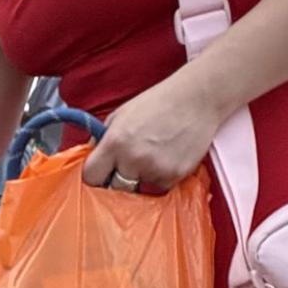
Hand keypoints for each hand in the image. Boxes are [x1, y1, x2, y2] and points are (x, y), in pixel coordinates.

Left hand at [81, 70, 222, 193]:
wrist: (197, 98)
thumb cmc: (158, 103)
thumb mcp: (120, 115)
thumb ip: (102, 140)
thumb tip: (89, 160)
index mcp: (115, 142)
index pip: (91, 177)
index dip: (94, 177)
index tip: (100, 175)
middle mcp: (133, 159)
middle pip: (114, 189)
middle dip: (117, 181)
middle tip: (128, 167)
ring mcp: (154, 169)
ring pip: (138, 190)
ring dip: (141, 179)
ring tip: (153, 155)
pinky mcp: (174, 176)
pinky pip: (159, 187)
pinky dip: (161, 177)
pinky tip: (167, 157)